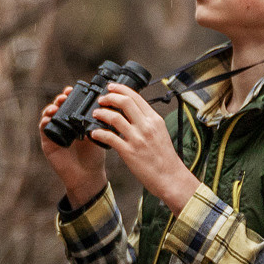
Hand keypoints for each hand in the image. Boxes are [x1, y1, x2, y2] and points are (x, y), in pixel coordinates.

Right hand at [39, 88, 107, 205]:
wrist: (88, 176)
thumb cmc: (94, 156)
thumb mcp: (99, 134)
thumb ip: (98, 121)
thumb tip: (102, 105)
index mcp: (75, 121)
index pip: (70, 104)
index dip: (70, 95)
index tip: (72, 89)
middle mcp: (64, 125)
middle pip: (58, 107)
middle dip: (60, 99)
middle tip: (65, 95)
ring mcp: (55, 133)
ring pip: (48, 116)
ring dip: (51, 108)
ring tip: (57, 105)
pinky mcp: (48, 143)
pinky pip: (43, 130)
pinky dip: (44, 122)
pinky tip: (49, 118)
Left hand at [87, 86, 201, 210]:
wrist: (170, 176)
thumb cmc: (165, 157)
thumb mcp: (160, 132)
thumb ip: (147, 121)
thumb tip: (133, 112)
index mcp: (154, 119)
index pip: (136, 97)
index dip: (120, 89)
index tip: (111, 87)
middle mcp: (146, 126)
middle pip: (124, 102)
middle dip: (109, 97)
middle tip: (101, 99)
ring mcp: (137, 138)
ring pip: (114, 118)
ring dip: (101, 113)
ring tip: (95, 114)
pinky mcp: (129, 152)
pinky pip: (109, 138)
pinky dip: (99, 133)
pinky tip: (94, 133)